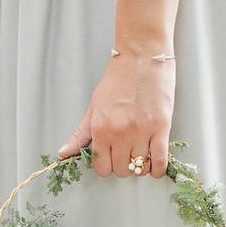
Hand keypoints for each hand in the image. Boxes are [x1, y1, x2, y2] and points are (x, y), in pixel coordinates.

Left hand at [57, 50, 175, 177]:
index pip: (101, 167)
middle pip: (121, 170)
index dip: (107, 166)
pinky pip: (160, 161)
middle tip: (128, 154)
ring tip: (142, 153)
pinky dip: (158, 169)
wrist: (141, 56)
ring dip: (141, 166)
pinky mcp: (161, 127)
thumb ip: (80, 133)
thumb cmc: (118, 77)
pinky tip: (156, 163)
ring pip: (140, 168)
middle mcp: (119, 132)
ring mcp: (141, 131)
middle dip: (124, 166)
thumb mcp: (94, 105)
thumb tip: (64, 154)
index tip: (113, 158)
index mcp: (100, 127)